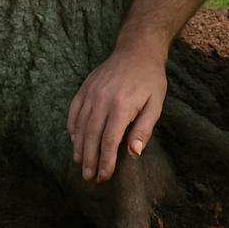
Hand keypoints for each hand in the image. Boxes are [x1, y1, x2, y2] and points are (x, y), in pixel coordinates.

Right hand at [67, 50, 166, 182]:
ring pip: (80, 126)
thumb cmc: (150, 79)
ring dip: (79, 147)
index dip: (105, 161)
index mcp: (122, 105)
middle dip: (90, 159)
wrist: (137, 50)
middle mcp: (103, 99)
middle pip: (92, 136)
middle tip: (89, 177)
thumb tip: (134, 152)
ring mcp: (91, 92)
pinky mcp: (85, 87)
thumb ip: (144, 128)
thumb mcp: (156, 103)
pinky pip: (74, 111)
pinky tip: (75, 141)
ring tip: (81, 163)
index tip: (104, 176)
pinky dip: (72, 128)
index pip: (109, 140)